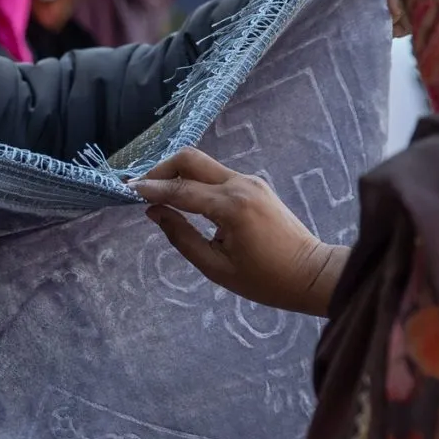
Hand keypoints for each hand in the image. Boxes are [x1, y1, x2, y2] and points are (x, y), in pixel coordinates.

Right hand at [134, 148, 347, 316]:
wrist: (311, 274)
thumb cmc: (265, 280)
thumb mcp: (216, 267)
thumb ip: (182, 237)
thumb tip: (155, 212)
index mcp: (231, 206)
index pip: (181, 190)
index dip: (151, 189)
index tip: (126, 191)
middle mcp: (241, 184)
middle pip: (190, 159)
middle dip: (161, 169)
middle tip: (142, 189)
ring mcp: (250, 181)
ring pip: (203, 165)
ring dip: (177, 175)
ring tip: (157, 195)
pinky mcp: (255, 185)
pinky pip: (217, 176)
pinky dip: (195, 182)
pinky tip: (183, 199)